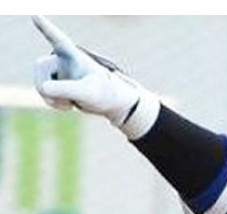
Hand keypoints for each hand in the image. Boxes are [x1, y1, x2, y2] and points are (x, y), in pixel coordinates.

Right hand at [32, 15, 158, 137]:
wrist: (110, 103)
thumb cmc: (104, 93)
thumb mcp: (86, 93)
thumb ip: (66, 89)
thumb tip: (43, 88)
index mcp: (71, 53)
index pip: (56, 39)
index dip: (44, 27)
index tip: (35, 15)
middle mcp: (61, 58)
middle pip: (40, 69)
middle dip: (48, 88)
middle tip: (65, 101)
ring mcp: (57, 70)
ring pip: (40, 83)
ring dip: (52, 98)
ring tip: (71, 102)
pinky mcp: (56, 81)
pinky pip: (45, 92)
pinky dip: (53, 102)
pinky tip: (69, 104)